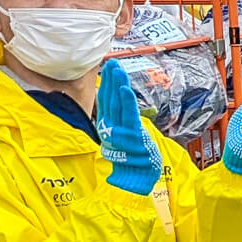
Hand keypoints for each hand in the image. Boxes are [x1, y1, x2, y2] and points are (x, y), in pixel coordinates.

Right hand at [96, 62, 162, 196]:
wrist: (134, 179)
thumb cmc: (132, 161)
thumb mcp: (123, 139)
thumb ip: (119, 123)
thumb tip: (118, 111)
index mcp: (109, 126)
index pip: (107, 101)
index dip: (107, 84)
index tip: (107, 69)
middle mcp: (111, 127)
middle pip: (111, 99)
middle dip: (111, 80)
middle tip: (111, 62)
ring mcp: (120, 131)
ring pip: (118, 104)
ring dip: (117, 85)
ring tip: (117, 69)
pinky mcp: (131, 135)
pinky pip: (129, 115)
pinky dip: (127, 101)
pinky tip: (126, 88)